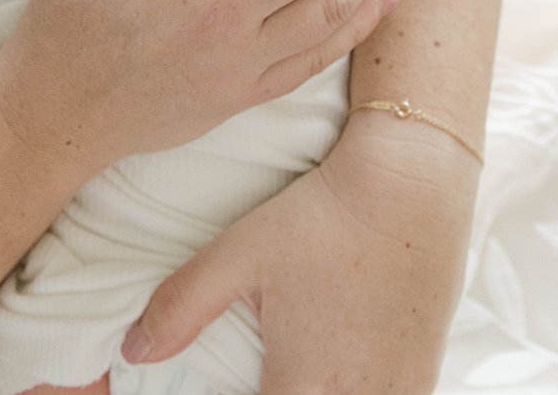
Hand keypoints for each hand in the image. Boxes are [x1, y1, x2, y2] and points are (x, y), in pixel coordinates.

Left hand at [122, 111, 479, 393]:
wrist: (411, 185)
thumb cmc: (323, 217)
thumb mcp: (241, 252)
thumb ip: (182, 305)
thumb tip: (134, 351)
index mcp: (299, 383)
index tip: (228, 385)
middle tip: (258, 375)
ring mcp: (396, 392)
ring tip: (290, 371)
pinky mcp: (423, 376)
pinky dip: (354, 394)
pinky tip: (337, 372)